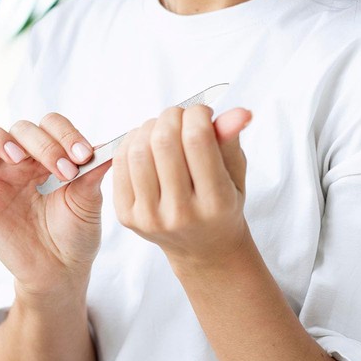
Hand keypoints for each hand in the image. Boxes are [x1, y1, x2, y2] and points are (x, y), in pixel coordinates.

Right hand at [0, 114, 110, 294]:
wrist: (59, 273)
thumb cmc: (76, 234)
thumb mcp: (90, 201)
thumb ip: (94, 171)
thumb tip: (114, 144)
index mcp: (49, 153)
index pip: (50, 123)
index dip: (65, 134)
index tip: (84, 157)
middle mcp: (21, 159)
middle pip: (20, 128)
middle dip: (43, 144)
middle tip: (63, 170)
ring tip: (16, 158)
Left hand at [112, 105, 251, 266]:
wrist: (203, 248)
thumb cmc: (222, 203)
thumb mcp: (234, 172)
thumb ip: (231, 139)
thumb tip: (239, 111)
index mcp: (216, 203)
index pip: (197, 140)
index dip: (196, 114)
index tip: (202, 112)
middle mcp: (181, 214)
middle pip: (164, 142)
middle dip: (172, 116)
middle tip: (180, 116)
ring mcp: (150, 217)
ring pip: (138, 150)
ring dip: (150, 127)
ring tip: (163, 128)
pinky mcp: (127, 216)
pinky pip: (121, 163)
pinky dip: (132, 141)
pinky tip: (147, 142)